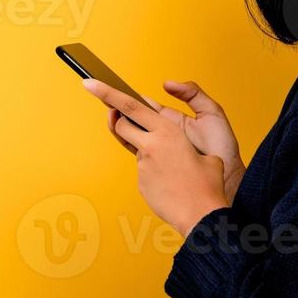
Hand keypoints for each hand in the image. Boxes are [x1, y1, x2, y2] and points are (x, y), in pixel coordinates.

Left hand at [83, 78, 229, 235]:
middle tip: (124, 119)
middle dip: (120, 121)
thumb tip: (176, 149)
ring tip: (172, 165)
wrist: (201, 214)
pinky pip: (145, 171)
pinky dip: (156, 173)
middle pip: (121, 125)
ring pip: (136, 149)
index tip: (90, 83)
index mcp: (168, 131)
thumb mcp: (206, 155)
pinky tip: (173, 183)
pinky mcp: (140, 182)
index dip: (107, 92)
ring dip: (147, 151)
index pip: (130, 105)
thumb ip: (183, 144)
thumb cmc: (207, 184)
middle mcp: (151, 145)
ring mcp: (142, 165)